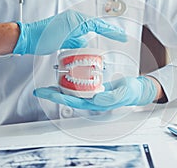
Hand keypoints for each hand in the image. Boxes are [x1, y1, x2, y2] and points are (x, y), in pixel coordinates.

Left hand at [13, 10, 125, 54]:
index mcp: (77, 19)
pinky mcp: (67, 37)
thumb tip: (90, 44)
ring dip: (99, 40)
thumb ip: (81, 35)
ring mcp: (71, 30)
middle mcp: (75, 23)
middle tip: (120, 38)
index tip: (122, 37)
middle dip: (109, 33)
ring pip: (90, 35)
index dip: (112, 31)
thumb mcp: (67, 33)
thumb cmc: (44, 35)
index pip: (100, 25)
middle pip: (97, 28)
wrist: (30, 39)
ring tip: (109, 45)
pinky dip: (87, 46)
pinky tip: (89, 52)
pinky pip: (82, 41)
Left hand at [33, 76, 157, 110]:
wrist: (136, 89)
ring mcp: (92, 92)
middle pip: (68, 96)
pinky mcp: (94, 85)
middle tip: (41, 88)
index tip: (45, 93)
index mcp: (95, 103)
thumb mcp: (122, 94)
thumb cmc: (130, 93)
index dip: (57, 97)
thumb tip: (95, 99)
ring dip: (60, 86)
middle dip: (54, 92)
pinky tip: (67, 73)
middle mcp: (90, 98)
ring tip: (50, 80)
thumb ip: (111, 98)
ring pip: (72, 90)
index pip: (72, 101)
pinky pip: (80, 83)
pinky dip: (71, 78)